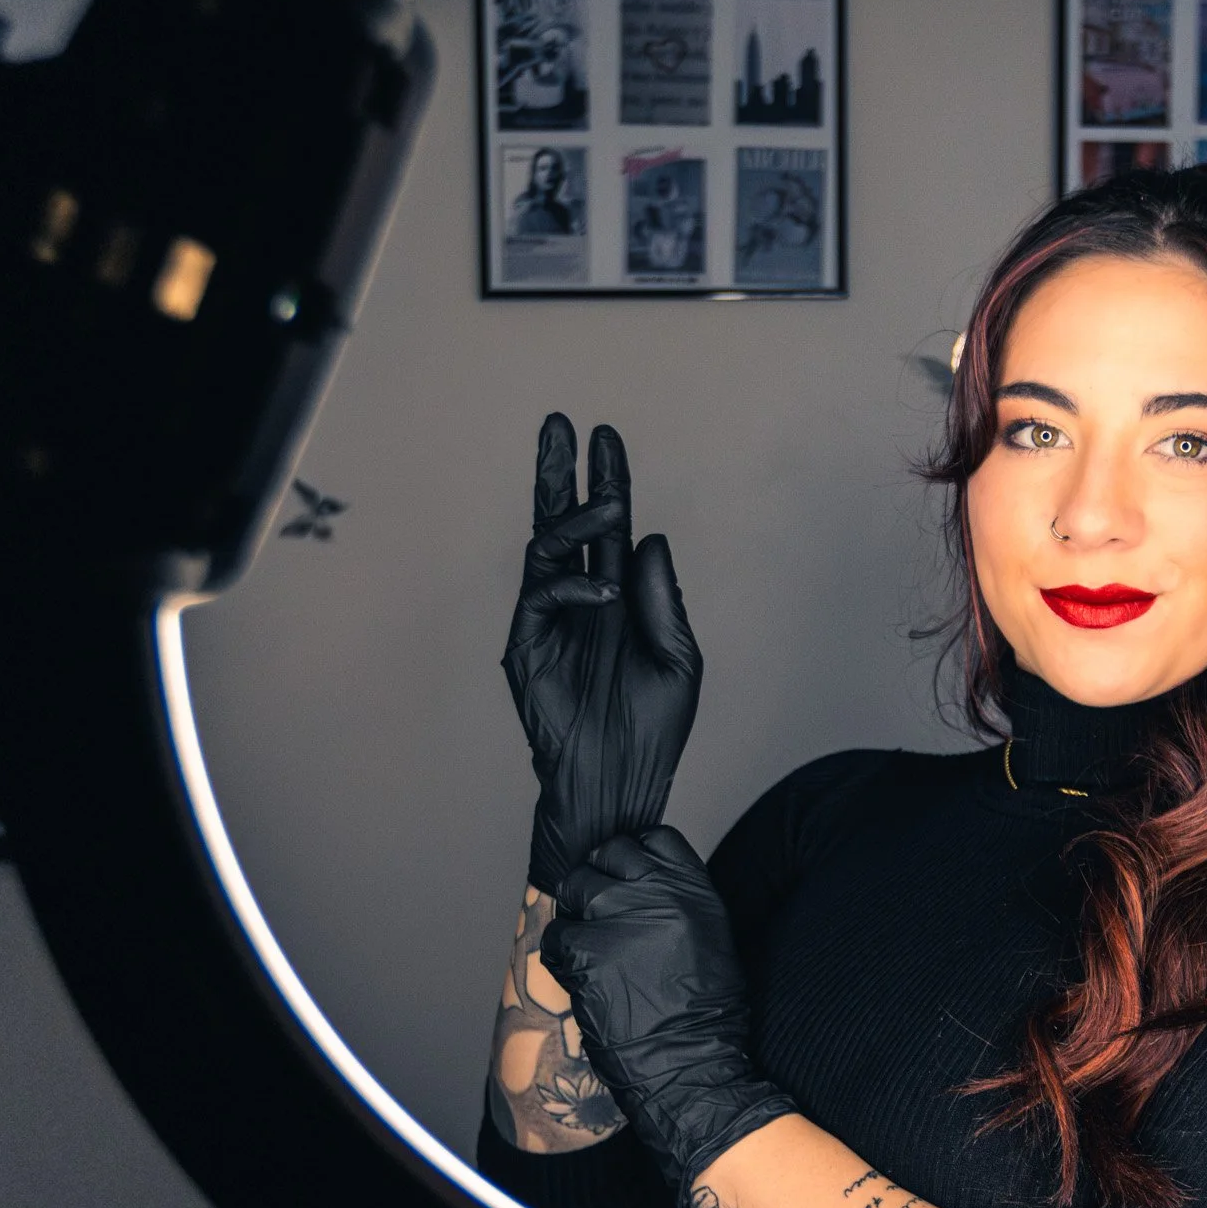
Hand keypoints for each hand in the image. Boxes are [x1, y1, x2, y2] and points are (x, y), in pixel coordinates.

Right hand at [504, 414, 702, 893]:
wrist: (620, 783)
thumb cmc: (652, 729)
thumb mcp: (679, 657)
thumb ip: (663, 598)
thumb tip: (648, 536)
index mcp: (615, 596)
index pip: (607, 526)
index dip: (605, 480)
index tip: (604, 436)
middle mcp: (578, 600)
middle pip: (561, 521)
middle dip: (560, 472)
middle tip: (560, 424)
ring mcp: (549, 621)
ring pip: (547, 548)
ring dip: (576, 520)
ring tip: (607, 506)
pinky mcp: (527, 647)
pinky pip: (541, 597)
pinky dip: (574, 585)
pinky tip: (605, 589)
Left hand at [541, 829, 794, 1201]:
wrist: (690, 1067)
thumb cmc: (706, 1017)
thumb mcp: (712, 940)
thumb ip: (678, 903)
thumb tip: (642, 887)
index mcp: (695, 890)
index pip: (652, 839)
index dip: (632, 855)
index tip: (625, 875)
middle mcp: (657, 894)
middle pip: (607, 854)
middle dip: (598, 880)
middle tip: (600, 915)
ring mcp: (617, 918)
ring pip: (574, 889)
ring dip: (578, 917)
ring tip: (595, 954)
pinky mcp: (584, 950)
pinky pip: (555, 935)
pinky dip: (561, 955)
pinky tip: (583, 979)